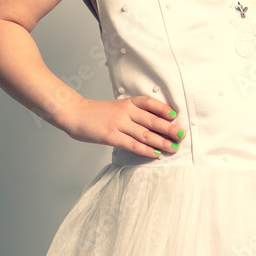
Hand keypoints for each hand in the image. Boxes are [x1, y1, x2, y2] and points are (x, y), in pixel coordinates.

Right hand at [60, 95, 185, 156]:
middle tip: (182, 135)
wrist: (73, 113)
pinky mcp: (111, 136)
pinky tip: (155, 154)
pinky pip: (132, 144)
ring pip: (145, 133)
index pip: (149, 103)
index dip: (163, 109)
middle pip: (152, 120)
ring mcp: (118, 124)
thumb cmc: (95, 113)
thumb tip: (150, 123)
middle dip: (169, 128)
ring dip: (162, 142)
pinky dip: (146, 149)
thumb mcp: (115, 107)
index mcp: (127, 102)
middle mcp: (125, 111)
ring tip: (174, 147)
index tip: (175, 115)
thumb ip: (131, 113)